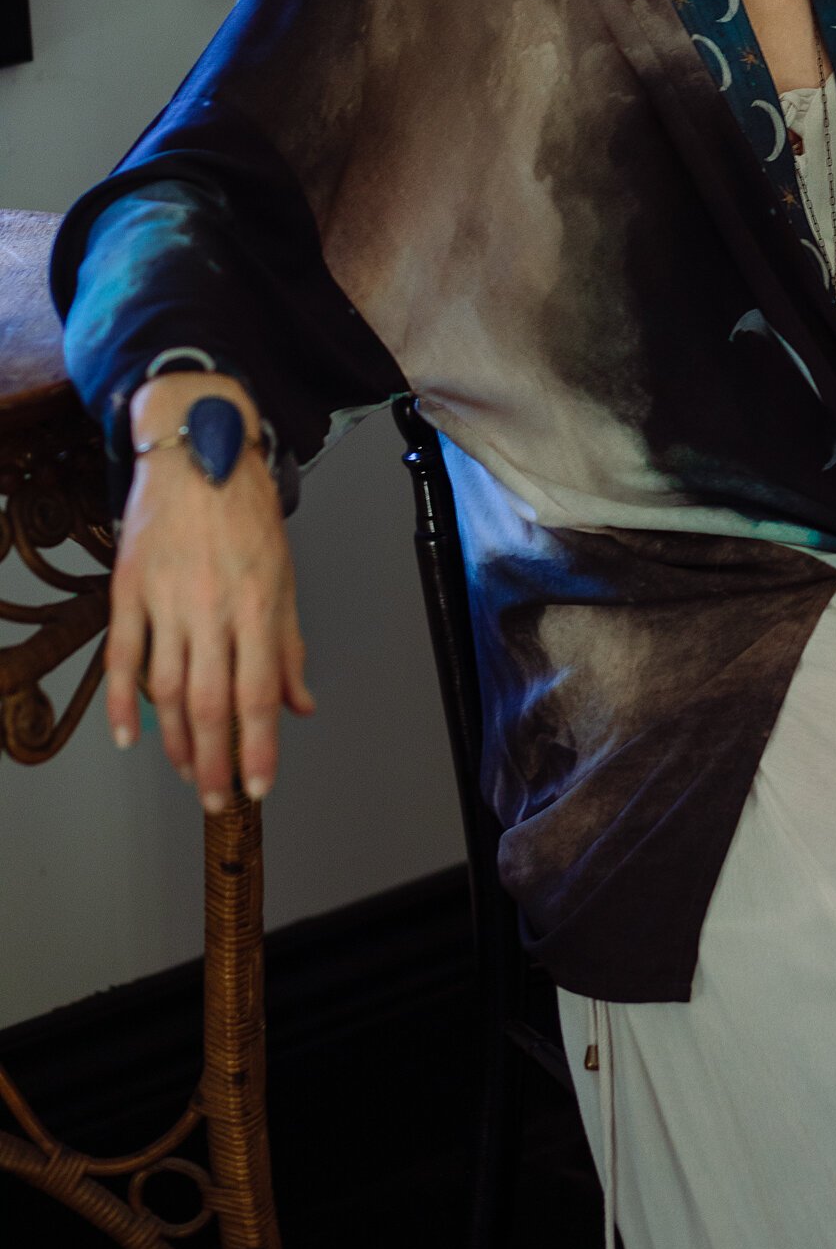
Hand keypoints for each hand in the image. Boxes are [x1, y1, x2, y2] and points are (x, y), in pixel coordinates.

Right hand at [107, 372, 313, 811]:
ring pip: (165, 691)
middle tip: (219, 801)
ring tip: (189, 774)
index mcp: (259, 603)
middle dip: (216, 763)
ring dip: (175, 744)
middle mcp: (212, 606)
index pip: (258, 693)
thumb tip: (300, 705)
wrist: (197, 448)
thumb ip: (289, 644)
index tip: (259, 787)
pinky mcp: (129, 588)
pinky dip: (122, 703)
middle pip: (208, 704)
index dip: (259, 748)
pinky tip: (128, 738)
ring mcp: (165, 598)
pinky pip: (122, 657)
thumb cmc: (246, 510)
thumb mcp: (285, 573)